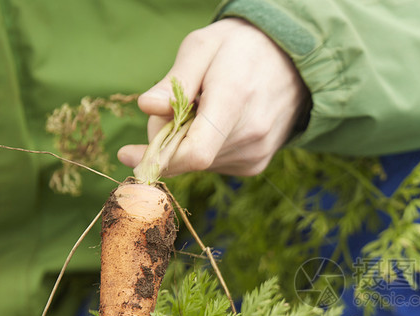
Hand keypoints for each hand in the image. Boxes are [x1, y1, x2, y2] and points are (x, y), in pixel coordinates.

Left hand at [118, 18, 308, 176]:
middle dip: (167, 140)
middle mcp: (250, 134)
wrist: (293, 62)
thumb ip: (174, 80)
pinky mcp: (257, 164)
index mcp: (234, 100)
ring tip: (202, 110)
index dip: (156, 159)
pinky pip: (215, 165)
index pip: (194, 152)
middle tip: (170, 110)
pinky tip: (217, 123)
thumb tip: (147, 108)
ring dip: (186, 143)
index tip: (126, 153)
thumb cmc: (240, 48)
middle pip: (189, 158)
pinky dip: (205, 148)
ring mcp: (256, 153)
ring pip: (200, 163)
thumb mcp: (203, 47)